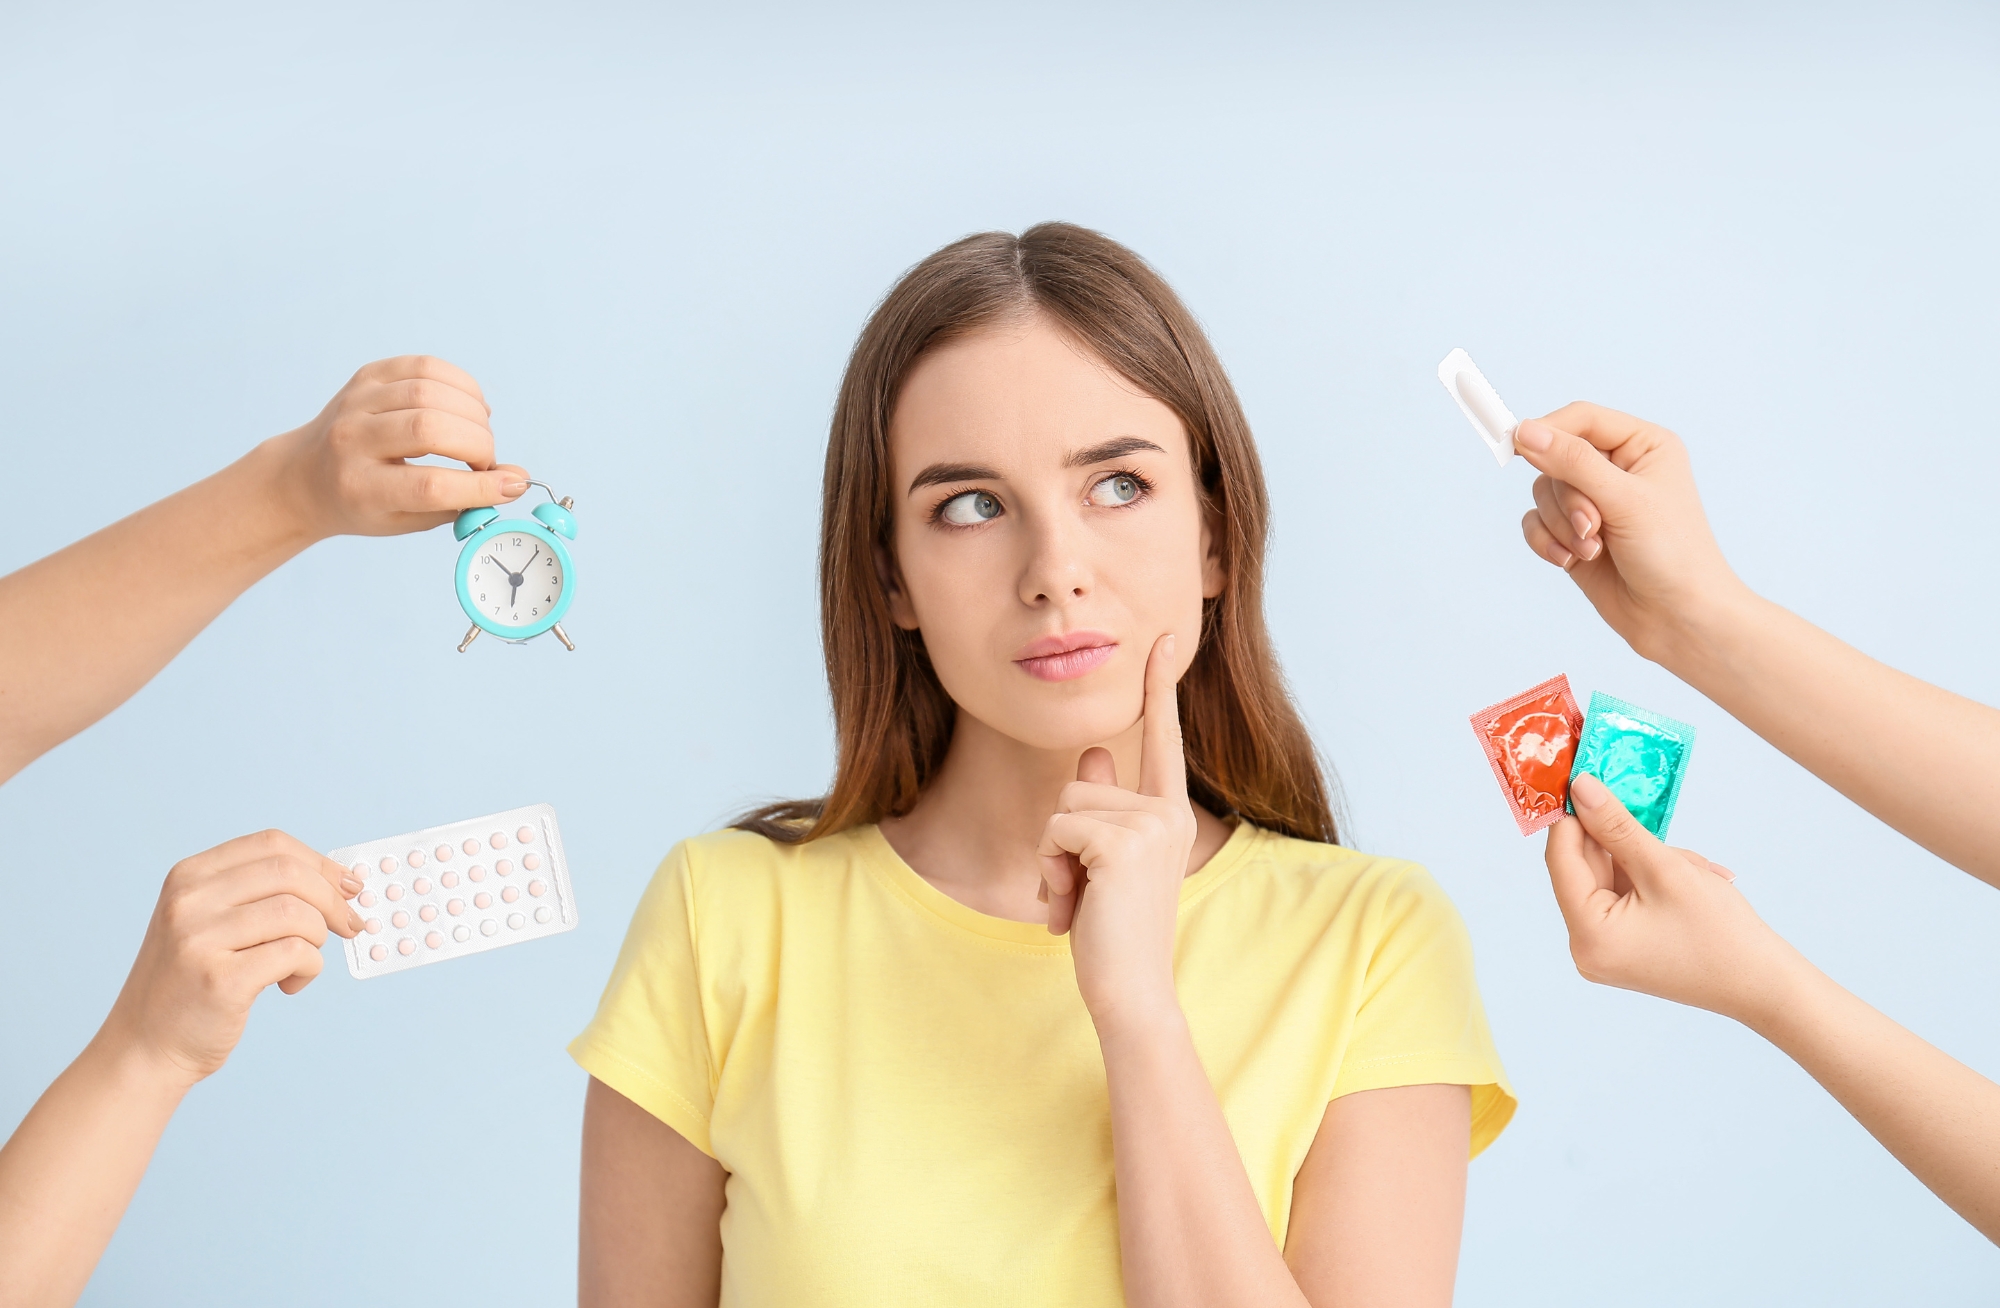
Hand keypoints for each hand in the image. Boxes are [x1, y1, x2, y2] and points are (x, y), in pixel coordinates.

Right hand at [96, 830, 363, 1086]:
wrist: (144, 1048)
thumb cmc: (192, 983)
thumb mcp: (209, 921)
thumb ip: (260, 894)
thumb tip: (341, 880)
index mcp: (189, 876)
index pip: (272, 844)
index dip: (320, 864)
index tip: (348, 887)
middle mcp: (188, 900)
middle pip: (290, 874)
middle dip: (332, 900)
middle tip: (348, 926)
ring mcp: (199, 939)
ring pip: (297, 914)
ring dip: (317, 939)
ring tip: (300, 963)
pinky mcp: (220, 980)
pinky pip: (296, 954)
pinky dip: (309, 969)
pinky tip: (287, 985)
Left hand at [269, 355, 528, 539]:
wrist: (305, 475)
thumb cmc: (363, 504)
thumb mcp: (406, 520)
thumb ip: (462, 502)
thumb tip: (517, 481)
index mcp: (360, 488)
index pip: (428, 484)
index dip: (479, 486)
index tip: (511, 487)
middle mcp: (352, 441)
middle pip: (429, 428)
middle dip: (477, 445)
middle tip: (485, 461)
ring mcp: (357, 401)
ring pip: (430, 392)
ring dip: (473, 414)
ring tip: (479, 434)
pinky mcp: (367, 375)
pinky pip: (425, 366)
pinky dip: (460, 385)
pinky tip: (468, 408)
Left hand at [1037, 635, 1196, 1028]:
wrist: (1129, 994)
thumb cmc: (1112, 934)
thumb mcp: (1101, 863)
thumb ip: (1100, 805)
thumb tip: (1093, 750)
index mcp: (1170, 815)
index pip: (1162, 738)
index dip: (1158, 687)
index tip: (1160, 638)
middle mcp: (1168, 813)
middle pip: (1078, 786)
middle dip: (1060, 842)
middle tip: (1080, 895)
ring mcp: (1150, 826)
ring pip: (1061, 808)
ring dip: (1051, 861)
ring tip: (1077, 904)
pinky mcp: (1121, 843)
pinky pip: (1055, 830)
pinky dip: (1050, 872)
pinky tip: (1071, 910)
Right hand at [1513, 402, 1748, 660]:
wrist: (1679, 618)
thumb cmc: (1672, 554)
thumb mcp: (1623, 499)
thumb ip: (1572, 462)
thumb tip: (1524, 432)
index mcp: (1642, 445)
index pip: (1581, 419)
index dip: (1548, 430)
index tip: (1516, 446)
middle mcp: (1617, 468)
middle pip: (1555, 459)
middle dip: (1567, 499)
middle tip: (1592, 527)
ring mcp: (1594, 503)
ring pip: (1543, 494)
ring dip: (1560, 526)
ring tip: (1592, 549)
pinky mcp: (1574, 535)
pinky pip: (1536, 524)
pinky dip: (1547, 543)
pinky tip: (1571, 561)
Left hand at [1546, 773, 1795, 1023]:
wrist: (1765, 986)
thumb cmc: (1720, 932)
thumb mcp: (1665, 868)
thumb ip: (1616, 826)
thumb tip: (1580, 787)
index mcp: (1587, 935)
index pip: (1561, 860)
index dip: (1572, 817)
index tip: (1585, 778)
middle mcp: (1585, 948)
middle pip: (1585, 870)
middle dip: (1622, 841)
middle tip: (1653, 819)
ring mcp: (1605, 950)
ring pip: (1611, 878)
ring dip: (1647, 859)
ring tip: (1693, 867)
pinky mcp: (1624, 947)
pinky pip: (1625, 896)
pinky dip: (1652, 878)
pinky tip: (1692, 877)